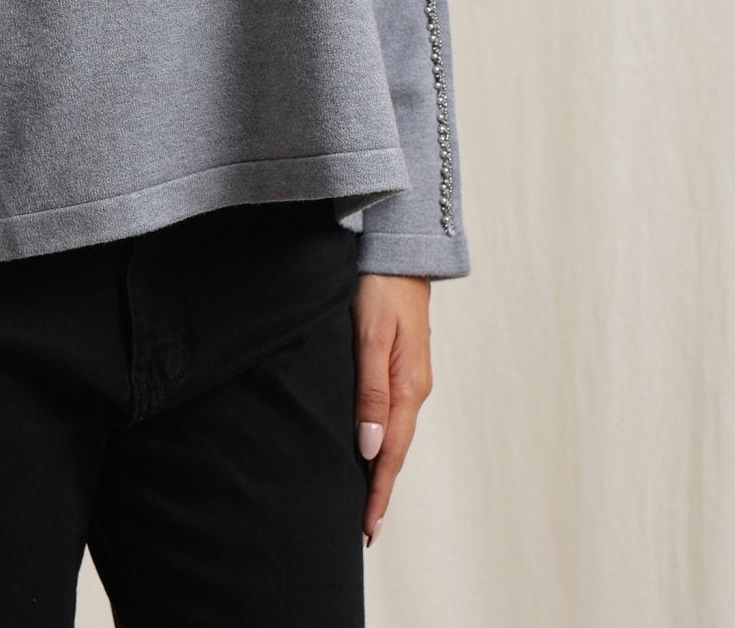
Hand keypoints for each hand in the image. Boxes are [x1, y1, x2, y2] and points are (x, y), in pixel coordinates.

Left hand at [351, 273, 432, 545]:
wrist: (398, 246)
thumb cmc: (380, 285)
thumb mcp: (372, 336)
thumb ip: (370, 390)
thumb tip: (372, 448)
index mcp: (408, 386)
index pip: (393, 452)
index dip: (378, 491)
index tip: (366, 528)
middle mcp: (413, 387)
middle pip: (396, 449)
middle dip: (380, 487)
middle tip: (362, 527)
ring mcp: (409, 375)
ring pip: (393, 431)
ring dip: (380, 465)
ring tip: (363, 497)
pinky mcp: (400, 362)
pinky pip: (390, 411)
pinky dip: (381, 438)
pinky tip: (369, 445)